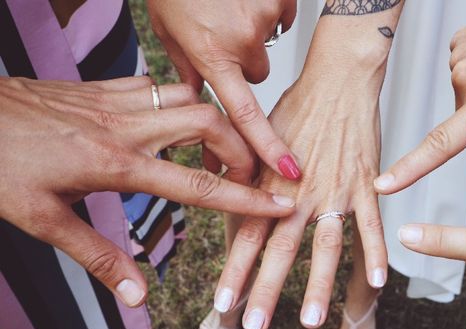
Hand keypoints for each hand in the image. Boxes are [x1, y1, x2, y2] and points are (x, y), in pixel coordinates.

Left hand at [0, 76, 294, 306]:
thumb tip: (137, 296)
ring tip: (222, 150)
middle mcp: (125, 128)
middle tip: (254, 172)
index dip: (245, 199)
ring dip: (214, 122)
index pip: (198, 184)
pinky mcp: (103, 90)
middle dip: (242, 147)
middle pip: (208, 124)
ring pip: (188, 97)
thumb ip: (98, 257)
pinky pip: (158, 87)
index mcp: (116, 165)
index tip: (281, 203)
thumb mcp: (41, 220)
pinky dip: (180, 103)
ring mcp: (116, 103)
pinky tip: (177, 123)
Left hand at [146, 0, 300, 178]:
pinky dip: (267, 10)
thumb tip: (201, 106)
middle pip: (257, 74)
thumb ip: (189, 71)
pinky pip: (281, 16)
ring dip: (252, 33)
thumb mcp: (170, 31)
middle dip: (242, 62)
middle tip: (220, 34)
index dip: (268, 145)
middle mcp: (242, 39)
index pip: (245, 114)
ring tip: (228, 9)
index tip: (288, 168)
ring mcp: (264, 15)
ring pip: (267, 44)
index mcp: (212, 54)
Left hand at [214, 68, 387, 328]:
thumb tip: (219, 193)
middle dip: (265, 290)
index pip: (247, 235)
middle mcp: (299, 192)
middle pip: (281, 249)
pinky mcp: (364, 185)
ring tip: (308, 321)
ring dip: (317, 285)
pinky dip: (374, 253)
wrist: (338, 81)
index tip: (222, 306)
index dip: (234, 272)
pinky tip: (376, 284)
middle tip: (253, 327)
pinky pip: (371, 225)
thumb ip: (240, 171)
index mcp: (270, 184)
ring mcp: (334, 191)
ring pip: (325, 245)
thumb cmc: (296, 108)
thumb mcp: (259, 137)